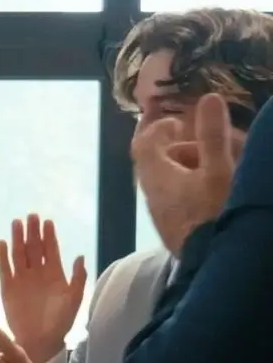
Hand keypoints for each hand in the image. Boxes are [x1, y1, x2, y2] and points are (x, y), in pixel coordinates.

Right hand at [0, 212, 84, 362]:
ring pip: (19, 254)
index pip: (51, 250)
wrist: (40, 339)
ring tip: (16, 223)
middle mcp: (37, 273)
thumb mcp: (74, 299)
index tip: (48, 221)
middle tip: (31, 216)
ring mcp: (22, 279)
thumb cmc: (60, 321)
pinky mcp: (7, 287)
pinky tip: (2, 243)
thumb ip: (77, 278)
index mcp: (55, 274)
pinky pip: (4, 268)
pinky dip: (3, 256)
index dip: (50, 236)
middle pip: (34, 247)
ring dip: (18, 239)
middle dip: (33, 232)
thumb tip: (79, 256)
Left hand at [133, 92, 245, 255]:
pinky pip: (177, 199)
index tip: (179, 123)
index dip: (156, 128)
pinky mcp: (174, 229)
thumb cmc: (215, 213)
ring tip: (219, 167)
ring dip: (190, 168)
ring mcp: (162, 214)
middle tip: (206, 144)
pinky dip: (193, 187)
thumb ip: (212, 135)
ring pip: (168, 182)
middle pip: (156, 163)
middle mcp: (152, 195)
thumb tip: (207, 98)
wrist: (214, 263)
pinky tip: (215, 192)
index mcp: (157, 177)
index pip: (143, 145)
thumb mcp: (219, 171)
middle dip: (181, 148)